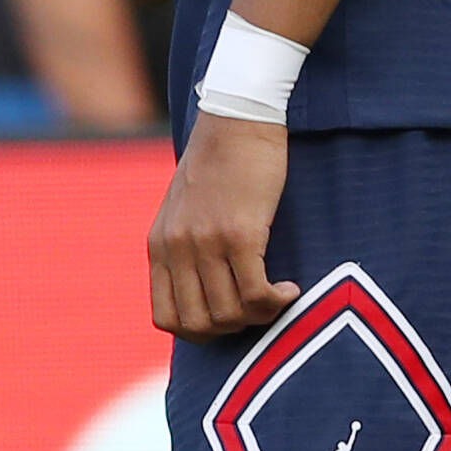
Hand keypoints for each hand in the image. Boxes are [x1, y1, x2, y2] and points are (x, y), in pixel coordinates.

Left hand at [148, 112, 296, 339]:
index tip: (228, 317)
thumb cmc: (220, 163)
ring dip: (260, 316)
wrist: (237, 119)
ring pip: (229, 314)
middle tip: (257, 310)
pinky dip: (276, 301)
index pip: (166, 318)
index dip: (199, 332)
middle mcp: (177, 249)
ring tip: (278, 297)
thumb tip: (206, 288)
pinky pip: (256, 293)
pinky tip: (290, 288)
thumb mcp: (185, 209)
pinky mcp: (240, 233)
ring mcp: (206, 243)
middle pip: (199, 325)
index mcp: (160, 246)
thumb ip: (185, 246)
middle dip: (233, 329)